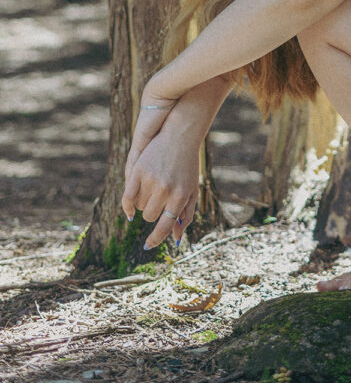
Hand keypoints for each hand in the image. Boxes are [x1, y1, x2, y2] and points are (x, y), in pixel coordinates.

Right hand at [122, 124, 199, 249]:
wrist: (180, 136)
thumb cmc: (188, 167)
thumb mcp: (192, 190)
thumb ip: (186, 216)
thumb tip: (176, 240)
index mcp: (181, 196)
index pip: (164, 226)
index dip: (155, 239)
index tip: (147, 246)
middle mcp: (165, 189)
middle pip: (150, 216)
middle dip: (153, 213)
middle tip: (159, 200)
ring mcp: (150, 180)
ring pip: (139, 207)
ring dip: (144, 203)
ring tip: (154, 189)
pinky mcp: (138, 170)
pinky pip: (127, 197)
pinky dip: (127, 206)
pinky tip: (130, 209)